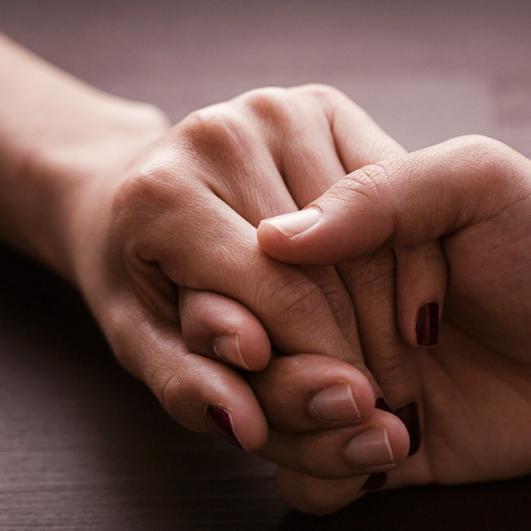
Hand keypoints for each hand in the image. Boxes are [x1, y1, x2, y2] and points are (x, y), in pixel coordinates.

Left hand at [53, 85, 443, 477]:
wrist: (127, 191)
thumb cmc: (135, 274)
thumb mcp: (142, 343)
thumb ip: (190, 387)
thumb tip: (245, 427)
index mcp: (164, 195)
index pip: (279, 298)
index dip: (330, 368)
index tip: (358, 416)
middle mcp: (222, 135)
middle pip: (328, 265)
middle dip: (360, 346)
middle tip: (378, 404)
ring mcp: (277, 109)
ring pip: (369, 230)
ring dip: (386, 306)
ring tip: (385, 359)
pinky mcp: (320, 102)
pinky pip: (390, 190)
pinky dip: (403, 254)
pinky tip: (397, 306)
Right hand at [257, 136, 530, 512]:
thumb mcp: (477, 182)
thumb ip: (380, 191)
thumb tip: (276, 235)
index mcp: (339, 237)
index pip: (247, 268)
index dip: (244, 301)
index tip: (267, 329)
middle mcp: (329, 307)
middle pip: (243, 350)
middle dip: (282, 376)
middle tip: (358, 383)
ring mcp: (345, 376)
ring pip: (261, 419)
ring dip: (306, 431)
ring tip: (386, 417)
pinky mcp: (371, 444)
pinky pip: (305, 480)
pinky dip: (326, 476)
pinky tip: (393, 450)